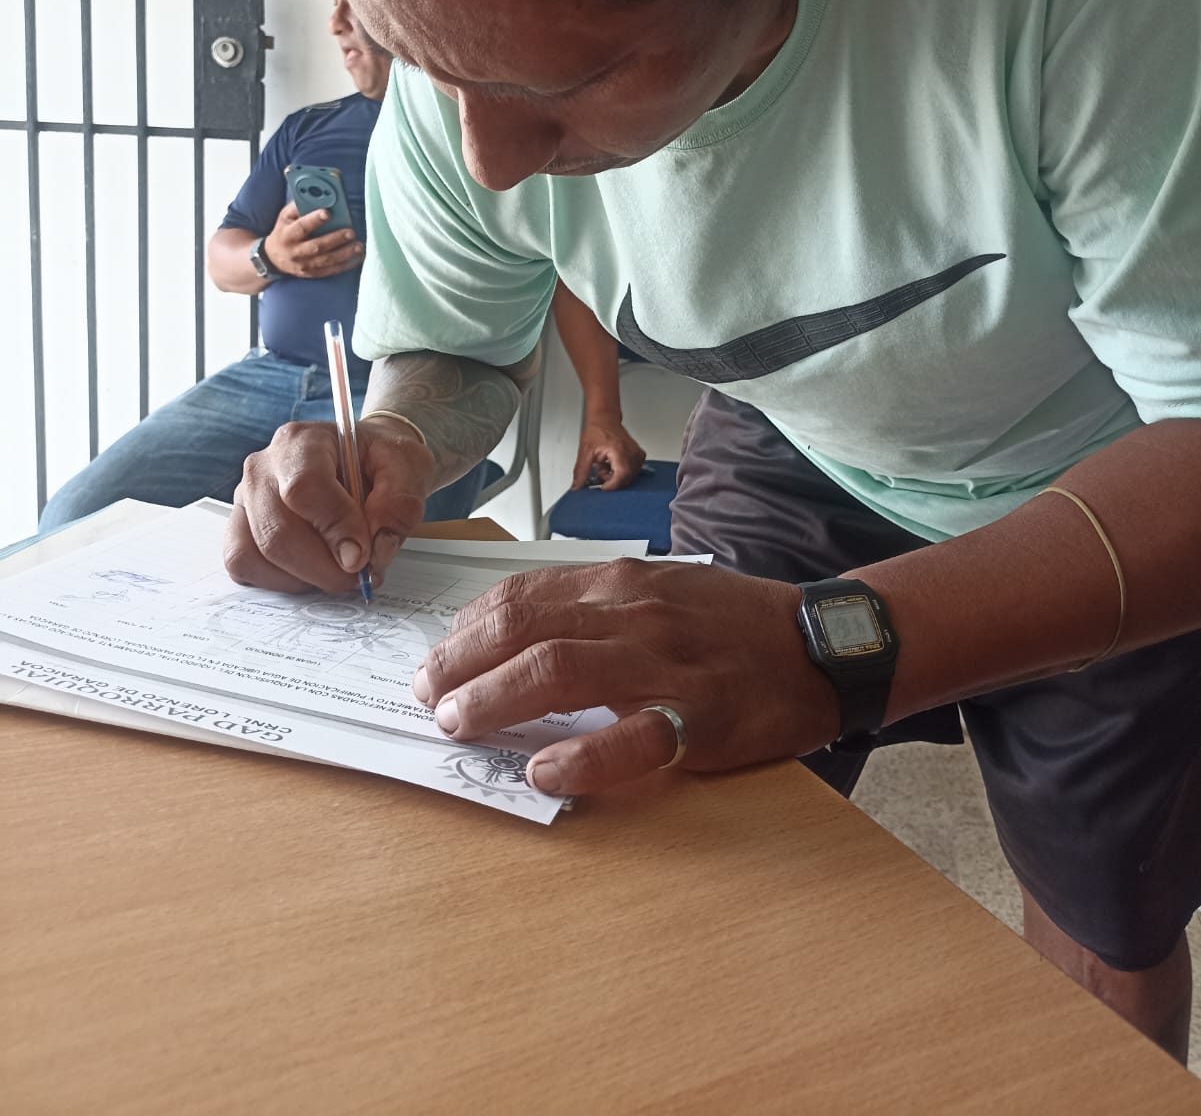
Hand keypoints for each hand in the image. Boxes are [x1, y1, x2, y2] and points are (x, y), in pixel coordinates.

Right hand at [224, 418, 434, 593]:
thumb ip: (400, 503)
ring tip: (339, 571)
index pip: (305, 488)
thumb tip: (376, 548)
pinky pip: (245, 567)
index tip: (363, 556)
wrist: (365, 458)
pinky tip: (313, 572)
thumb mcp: (410, 467)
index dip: (334, 528)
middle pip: (276, 530)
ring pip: (255, 554)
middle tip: (359, 576)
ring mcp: (246, 500)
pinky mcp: (240, 529)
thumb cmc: (380, 459)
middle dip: (323, 567)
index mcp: (302, 442)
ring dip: (303, 578)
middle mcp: (263, 468)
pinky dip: (281, 582)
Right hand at [262, 200, 364, 278]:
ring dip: (344, 253)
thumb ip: (298, 207)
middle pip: (316, 246)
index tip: (328, 213)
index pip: (301, 227)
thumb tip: (316, 196)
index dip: (314, 220)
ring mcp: (303, 265)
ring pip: (325, 261)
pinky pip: (330, 271)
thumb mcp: (285, 217)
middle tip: (350, 232)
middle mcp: (294, 252)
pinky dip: (345, 265)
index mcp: (287, 235)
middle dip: (334, 239)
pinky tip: (357, 258)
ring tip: (359, 246)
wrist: (273, 257)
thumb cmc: (284, 231)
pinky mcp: (311, 273)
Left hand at [411, 559, 840, 794]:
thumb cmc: (733, 623)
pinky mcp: (698, 717)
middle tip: (429, 696)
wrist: (823, 646)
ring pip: (558, 671)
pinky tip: (542, 772)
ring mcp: (665, 664)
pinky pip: (628, 739)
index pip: (522, 596)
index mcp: (621, 582)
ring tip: (459, 724)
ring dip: (494, 699)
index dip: (468, 629)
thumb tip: (517, 635)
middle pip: (524, 629)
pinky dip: (579, 757)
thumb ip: (595, 607)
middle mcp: (633, 614)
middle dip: (462, 662)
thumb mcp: (659, 591)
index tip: (439, 657)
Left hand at [571, 414, 646, 490]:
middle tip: (600, 473)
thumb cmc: (597, 430)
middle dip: (612, 481)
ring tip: (606, 466)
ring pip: (630, 477)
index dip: (612, 485)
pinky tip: (614, 465)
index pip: (621, 475)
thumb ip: (581, 471)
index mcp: (619, 450)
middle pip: (626, 479)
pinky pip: (633, 472)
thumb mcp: (585, 451)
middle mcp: (632, 452)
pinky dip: (622, 473)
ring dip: (616, 477)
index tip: (602, 488)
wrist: (605, 419)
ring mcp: (637, 454)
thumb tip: (578, 486)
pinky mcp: (639, 456)